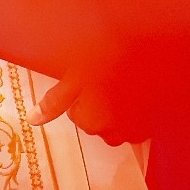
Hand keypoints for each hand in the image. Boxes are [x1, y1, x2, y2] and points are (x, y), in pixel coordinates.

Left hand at [29, 52, 154, 146]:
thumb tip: (32, 120)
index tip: (92, 76)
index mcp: (90, 120)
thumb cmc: (112, 59)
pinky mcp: (151, 127)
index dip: (82, 92)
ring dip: (118, 110)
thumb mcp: (76, 76)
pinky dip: (136, 114)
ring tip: (124, 83)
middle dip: (99, 103)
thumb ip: (54, 102)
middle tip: (109, 76)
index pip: (76, 113)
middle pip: (96, 121)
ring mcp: (133, 132)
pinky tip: (138, 93)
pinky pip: (136, 126)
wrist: (156, 56)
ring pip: (116, 125)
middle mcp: (111, 132)